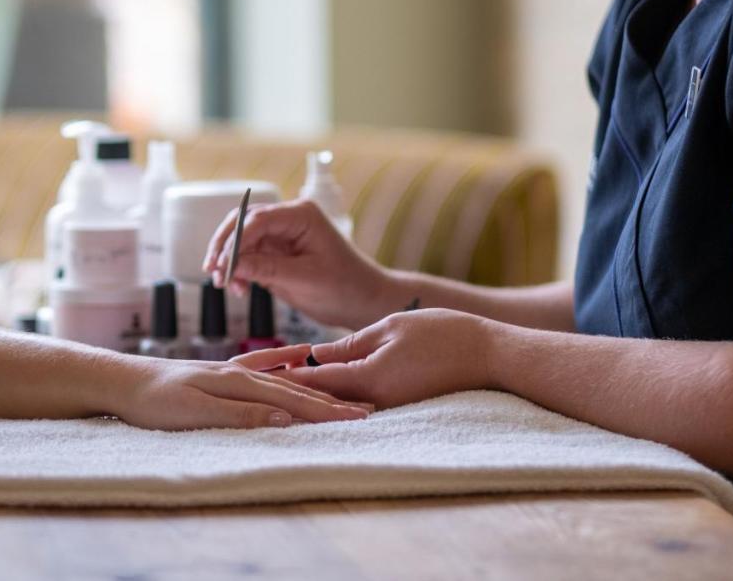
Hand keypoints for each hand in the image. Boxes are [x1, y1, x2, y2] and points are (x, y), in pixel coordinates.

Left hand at [109, 357, 373, 429]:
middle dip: (331, 400)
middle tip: (366, 409)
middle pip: (295, 388)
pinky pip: (262, 369)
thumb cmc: (153, 402)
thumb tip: (284, 418)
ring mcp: (231, 372)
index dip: (327, 410)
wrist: (121, 382)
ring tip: (342, 392)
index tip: (359, 416)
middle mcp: (239, 373)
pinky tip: (294, 360)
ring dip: (314, 387)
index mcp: (237, 383)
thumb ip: (240, 414)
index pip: (293, 399)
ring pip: (283, 379)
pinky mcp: (221, 374)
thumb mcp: (194, 412)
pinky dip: (283, 366)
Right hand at [202, 199, 393, 328]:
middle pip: (243, 223)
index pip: (257, 220)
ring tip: (225, 285)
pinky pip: (250, 255)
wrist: (364, 301)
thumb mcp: (304, 280)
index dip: (235, 242)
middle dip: (225, 247)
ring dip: (230, 261)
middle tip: (212, 271)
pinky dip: (240, 270)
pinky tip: (239, 288)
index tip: (222, 266)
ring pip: (242, 240)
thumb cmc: (344, 288)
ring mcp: (282, 235)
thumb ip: (266, 269)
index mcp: (301, 215)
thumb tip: (231, 265)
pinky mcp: (278, 253)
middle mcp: (289, 219)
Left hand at [234, 309, 492, 408]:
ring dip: (303, 394)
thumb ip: (350, 345)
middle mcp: (372, 398)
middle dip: (279, 389)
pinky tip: (313, 391)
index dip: (274, 375)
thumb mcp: (390, 328)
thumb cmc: (444, 334)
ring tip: (267, 390)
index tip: (243, 373)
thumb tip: (315, 357)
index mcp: (367, 378)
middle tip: (243, 384)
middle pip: (315, 397)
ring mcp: (385, 404)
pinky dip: (330, 395)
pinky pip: (355, 400)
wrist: (489, 354)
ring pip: (333, 401)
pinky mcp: (396, 403)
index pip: (309, 380)